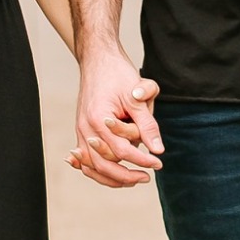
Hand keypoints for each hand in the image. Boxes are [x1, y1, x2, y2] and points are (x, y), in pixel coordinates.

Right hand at [69, 47, 163, 188]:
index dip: (141, 160)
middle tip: (147, 178)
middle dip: (126, 175)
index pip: (121, 151)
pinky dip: (96, 170)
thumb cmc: (117, 74)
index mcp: (98, 118)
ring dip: (111, 177)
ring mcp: (81, 129)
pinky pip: (86, 158)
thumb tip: (158, 149)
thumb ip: (147, 124)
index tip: (158, 163)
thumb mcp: (137, 96)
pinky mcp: (82, 129)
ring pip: (91, 166)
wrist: (98, 59)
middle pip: (103, 164)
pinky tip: (109, 177)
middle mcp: (85, 127)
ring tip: (132, 180)